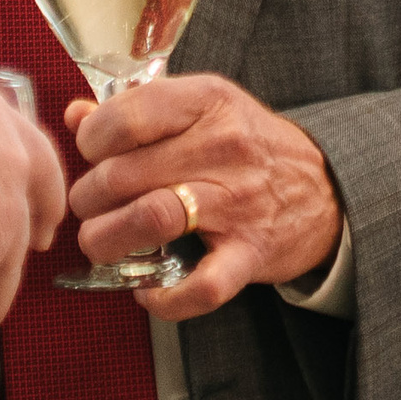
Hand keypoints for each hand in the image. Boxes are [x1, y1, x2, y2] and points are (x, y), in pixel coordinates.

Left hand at [64, 75, 342, 321]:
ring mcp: (237, 201)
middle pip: (122, 174)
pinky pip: (200, 286)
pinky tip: (146, 291)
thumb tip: (75, 115)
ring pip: (148, 220)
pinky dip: (163, 297)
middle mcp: (222, 146)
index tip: (94, 154)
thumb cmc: (248, 146)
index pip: (125, 116)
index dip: (91, 141)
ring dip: (106, 240)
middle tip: (92, 206)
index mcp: (207, 101)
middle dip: (88, 198)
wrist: (325, 189)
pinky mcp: (249, 253)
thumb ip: (137, 110)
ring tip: (102, 243)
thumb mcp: (201, 109)